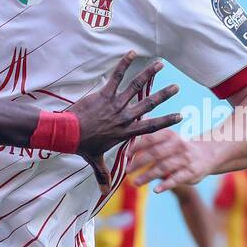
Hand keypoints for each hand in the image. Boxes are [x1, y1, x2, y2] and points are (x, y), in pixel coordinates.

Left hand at [73, 52, 180, 190]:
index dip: (166, 121)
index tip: (180, 115)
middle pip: (149, 105)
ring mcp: (115, 105)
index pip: (151, 127)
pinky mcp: (104, 95)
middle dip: (164, 95)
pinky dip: (123, 64)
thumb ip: (102, 175)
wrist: (65, 134)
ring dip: (149, 74)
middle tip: (177, 87)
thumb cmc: (81, 146)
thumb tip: (103, 193)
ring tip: (161, 63)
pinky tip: (131, 53)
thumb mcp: (94, 161)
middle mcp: (124, 117)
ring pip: (136, 87)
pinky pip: (116, 77)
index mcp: (125, 132)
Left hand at [130, 129, 213, 190]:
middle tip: (127, 171)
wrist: (208, 155)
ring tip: (135, 183)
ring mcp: (186, 159)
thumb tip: (127, 143)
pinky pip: (177, 179)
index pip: (151, 139)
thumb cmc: (179, 148)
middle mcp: (179, 145)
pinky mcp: (191, 172)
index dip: (137, 147)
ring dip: (148, 176)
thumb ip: (151, 141)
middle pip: (155, 153)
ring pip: (164, 167)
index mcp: (170, 135)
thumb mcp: (168, 140)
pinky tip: (156, 190)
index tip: (126, 155)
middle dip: (139, 162)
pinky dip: (166, 185)